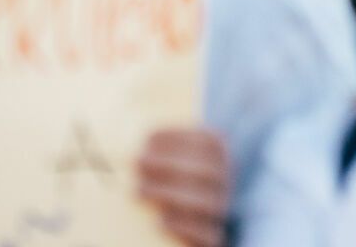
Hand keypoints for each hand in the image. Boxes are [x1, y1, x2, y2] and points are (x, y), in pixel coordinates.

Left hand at [137, 127, 230, 246]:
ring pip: (209, 203)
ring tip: (137, 190)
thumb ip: (154, 145)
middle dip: (171, 164)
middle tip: (136, 162)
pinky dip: (185, 228)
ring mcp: (219, 214)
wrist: (162, 236)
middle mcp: (224, 185)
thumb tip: (131, 121)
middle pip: (209, 170)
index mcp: (219, 159)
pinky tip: (160, 221)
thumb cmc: (159, 185)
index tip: (146, 137)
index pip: (211, 143)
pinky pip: (208, 237)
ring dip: (171, 193)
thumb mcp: (161, 161)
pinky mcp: (211, 241)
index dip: (181, 137)